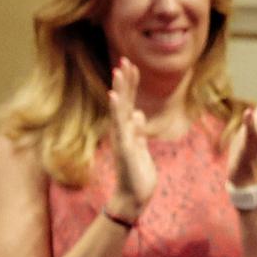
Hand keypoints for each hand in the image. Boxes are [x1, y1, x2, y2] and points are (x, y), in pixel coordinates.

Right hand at [106, 57, 157, 217]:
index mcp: (129, 129)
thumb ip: (139, 131)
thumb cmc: (138, 174)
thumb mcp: (142, 148)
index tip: (132, 65)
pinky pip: (120, 126)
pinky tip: (114, 96)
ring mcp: (122, 138)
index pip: (129, 102)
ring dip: (120, 90)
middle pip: (124, 101)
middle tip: (125, 60)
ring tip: (118, 71)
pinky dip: (117, 111)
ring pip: (120, 109)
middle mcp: (122, 130)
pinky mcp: (124, 147)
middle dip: (125, 81)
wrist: (134, 196)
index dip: (131, 84)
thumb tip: (138, 114)